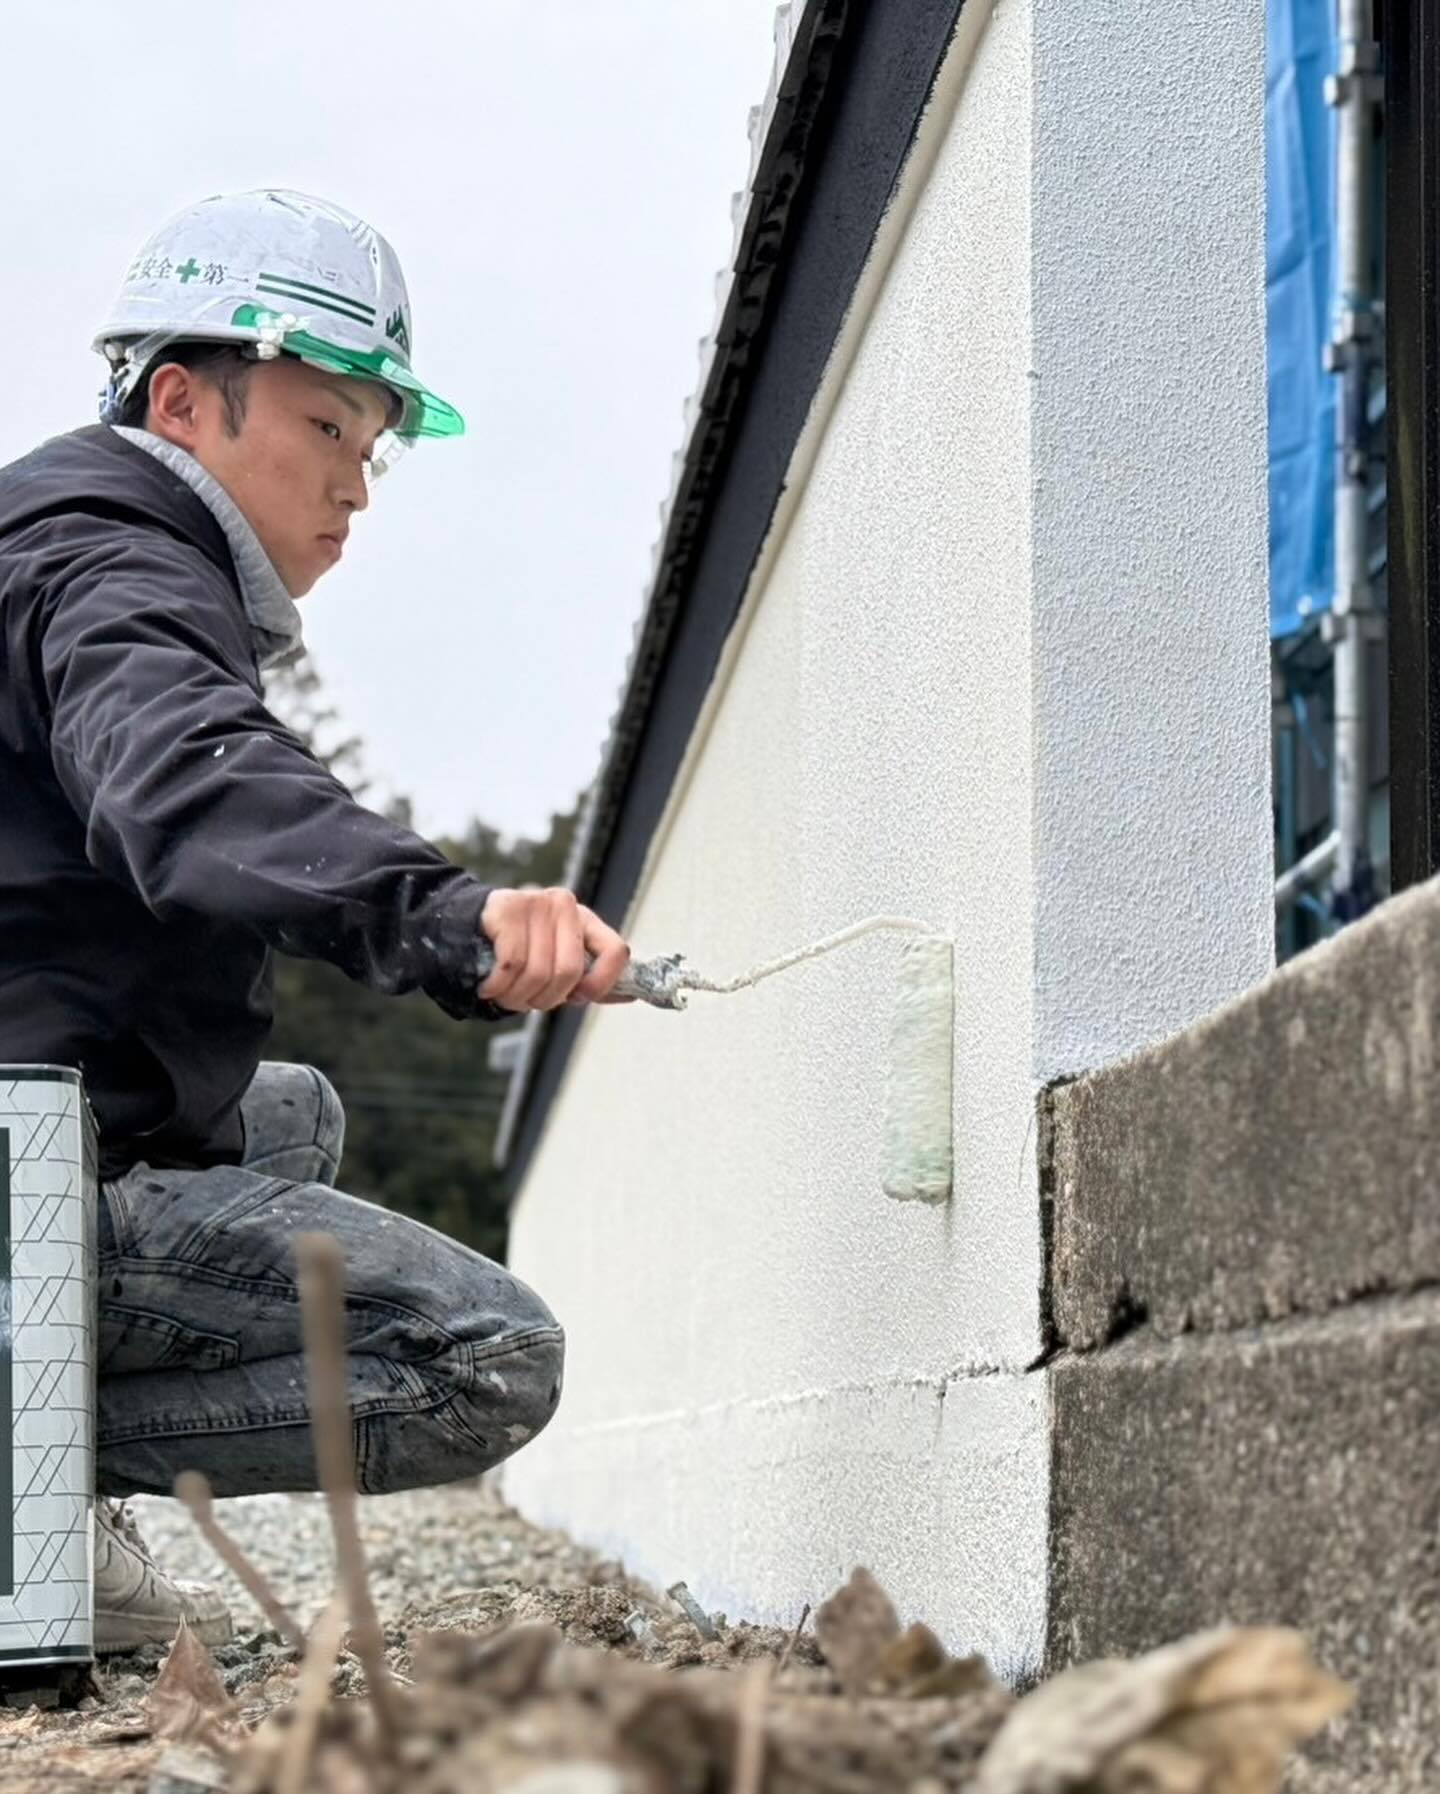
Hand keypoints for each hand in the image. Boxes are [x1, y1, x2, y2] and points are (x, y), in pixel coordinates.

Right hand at [479, 887, 632, 1012]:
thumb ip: (590, 979)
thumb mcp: (557, 963)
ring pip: (537, 972)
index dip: (601, 984)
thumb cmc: (518, 951)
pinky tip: (489, 987)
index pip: (616, 952)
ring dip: (516, 997)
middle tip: (526, 1002)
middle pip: (569, 971)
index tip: (577, 999)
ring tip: (505, 995)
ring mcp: (535, 903)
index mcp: (584, 920)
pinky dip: (498, 986)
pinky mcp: (506, 908)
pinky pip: (510, 964)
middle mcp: (564, 906)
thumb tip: (631, 997)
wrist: (465, 927)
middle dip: (545, 1000)